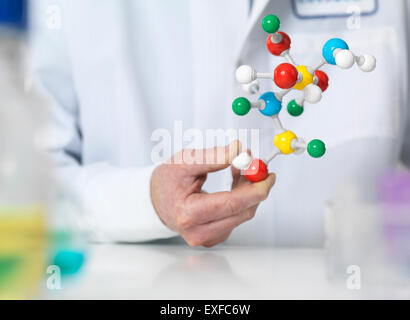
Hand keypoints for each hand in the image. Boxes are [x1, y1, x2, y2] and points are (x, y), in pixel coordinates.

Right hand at [150, 141, 275, 246]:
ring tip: (238, 170)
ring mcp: (206, 238)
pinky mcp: (213, 238)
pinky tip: (232, 186)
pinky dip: (240, 200)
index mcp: (188, 214)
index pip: (232, 204)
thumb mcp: (185, 161)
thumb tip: (240, 151)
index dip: (255, 189)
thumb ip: (213, 156)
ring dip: (247, 192)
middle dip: (255, 188)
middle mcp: (198, 232)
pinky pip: (236, 218)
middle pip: (242, 212)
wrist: (155, 199)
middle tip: (257, 167)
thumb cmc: (168, 180)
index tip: (269, 175)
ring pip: (242, 215)